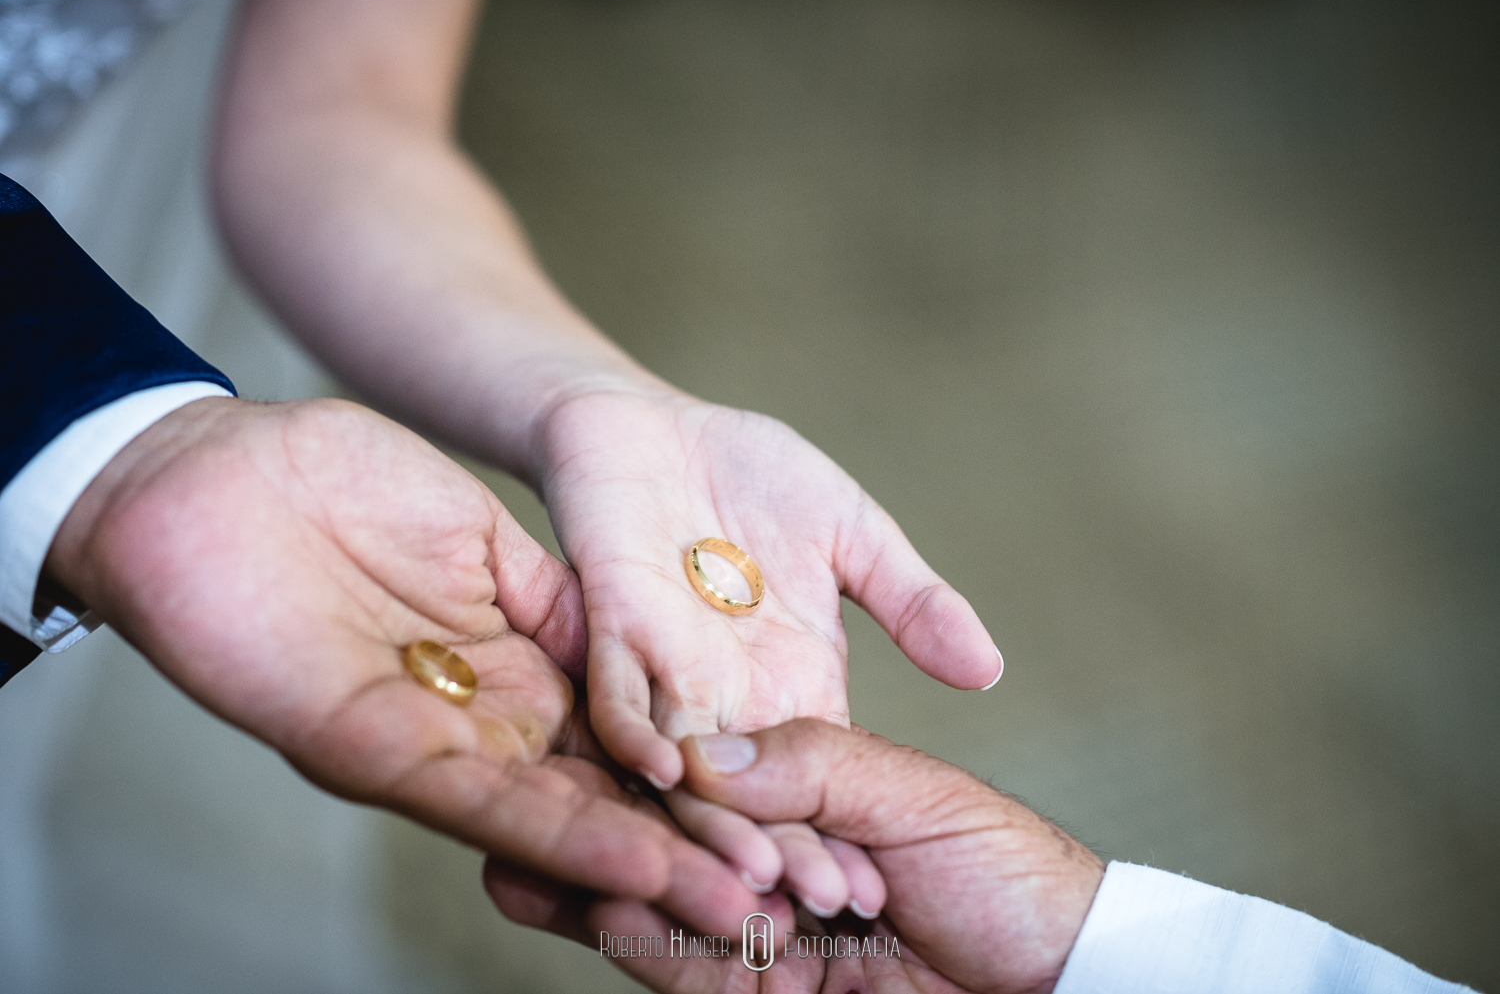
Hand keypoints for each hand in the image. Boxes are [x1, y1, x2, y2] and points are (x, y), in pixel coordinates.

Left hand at [44, 396, 758, 935]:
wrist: (216, 467)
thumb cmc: (342, 482)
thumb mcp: (488, 543)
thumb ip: (566, 606)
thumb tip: (645, 654)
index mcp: (520, 671)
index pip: (630, 745)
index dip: (709, 785)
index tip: (797, 816)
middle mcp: (485, 726)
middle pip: (607, 804)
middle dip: (699, 854)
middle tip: (798, 903)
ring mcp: (431, 745)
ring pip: (556, 823)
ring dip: (649, 870)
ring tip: (740, 908)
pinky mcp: (368, 750)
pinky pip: (479, 802)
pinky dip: (563, 837)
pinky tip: (636, 863)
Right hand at [485, 719, 1102, 993]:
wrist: (1072, 982)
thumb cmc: (1014, 874)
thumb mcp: (915, 799)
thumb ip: (815, 769)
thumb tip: (707, 760)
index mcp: (811, 801)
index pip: (710, 779)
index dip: (642, 760)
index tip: (578, 728)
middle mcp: (777, 864)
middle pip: (667, 843)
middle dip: (593, 828)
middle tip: (512, 806)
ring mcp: (773, 935)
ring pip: (666, 908)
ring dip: (598, 886)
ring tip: (524, 862)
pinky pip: (699, 971)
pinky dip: (652, 946)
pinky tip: (600, 914)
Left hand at [536, 385, 1003, 912]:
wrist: (654, 424)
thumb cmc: (753, 473)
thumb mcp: (854, 532)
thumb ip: (911, 599)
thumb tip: (987, 670)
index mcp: (792, 683)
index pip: (822, 782)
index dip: (841, 838)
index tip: (874, 896)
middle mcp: (729, 695)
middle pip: (753, 796)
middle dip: (777, 856)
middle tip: (809, 917)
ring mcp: (668, 668)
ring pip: (686, 767)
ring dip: (711, 823)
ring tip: (742, 877)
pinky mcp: (612, 629)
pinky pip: (618, 696)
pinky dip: (636, 735)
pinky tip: (657, 771)